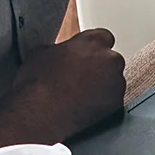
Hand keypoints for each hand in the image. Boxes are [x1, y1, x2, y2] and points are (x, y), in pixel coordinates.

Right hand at [5, 28, 126, 141]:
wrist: (39, 116)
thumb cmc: (37, 86)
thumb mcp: (38, 54)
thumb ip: (56, 48)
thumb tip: (56, 52)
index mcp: (91, 42)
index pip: (102, 37)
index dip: (91, 49)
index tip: (84, 57)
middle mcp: (109, 59)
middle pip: (110, 60)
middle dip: (98, 68)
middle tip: (79, 80)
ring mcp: (116, 82)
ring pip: (113, 81)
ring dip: (101, 87)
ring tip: (78, 97)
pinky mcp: (117, 104)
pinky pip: (112, 102)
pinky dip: (102, 105)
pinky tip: (83, 109)